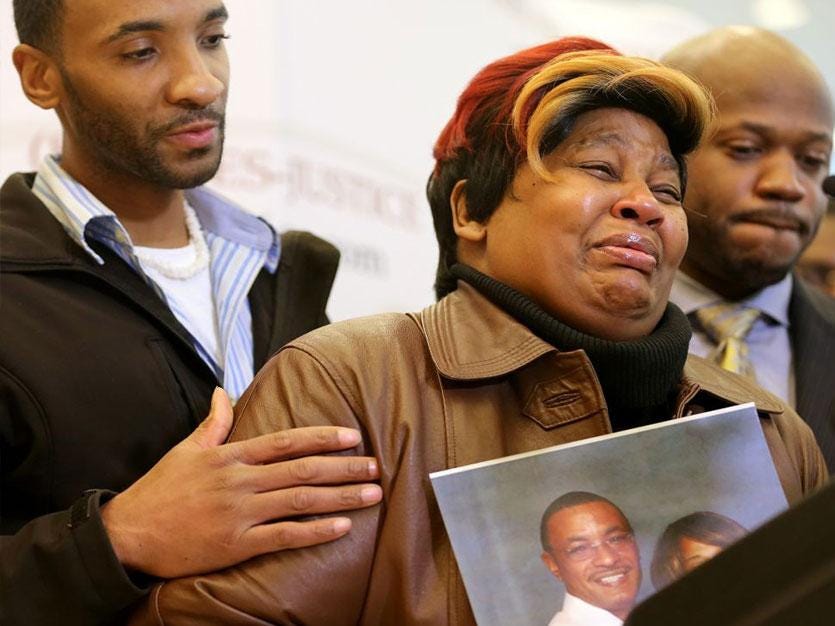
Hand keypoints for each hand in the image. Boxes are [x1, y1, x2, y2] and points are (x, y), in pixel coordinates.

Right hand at [101, 388, 381, 577]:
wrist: (129, 535)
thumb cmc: (160, 490)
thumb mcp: (186, 449)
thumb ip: (214, 422)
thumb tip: (225, 390)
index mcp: (232, 455)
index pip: (287, 442)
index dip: (323, 437)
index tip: (352, 436)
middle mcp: (241, 481)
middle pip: (303, 470)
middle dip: (344, 467)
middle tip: (376, 465)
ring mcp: (241, 513)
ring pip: (301, 501)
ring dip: (341, 496)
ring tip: (371, 493)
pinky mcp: (237, 544)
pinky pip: (284, 536)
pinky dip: (316, 532)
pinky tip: (342, 527)